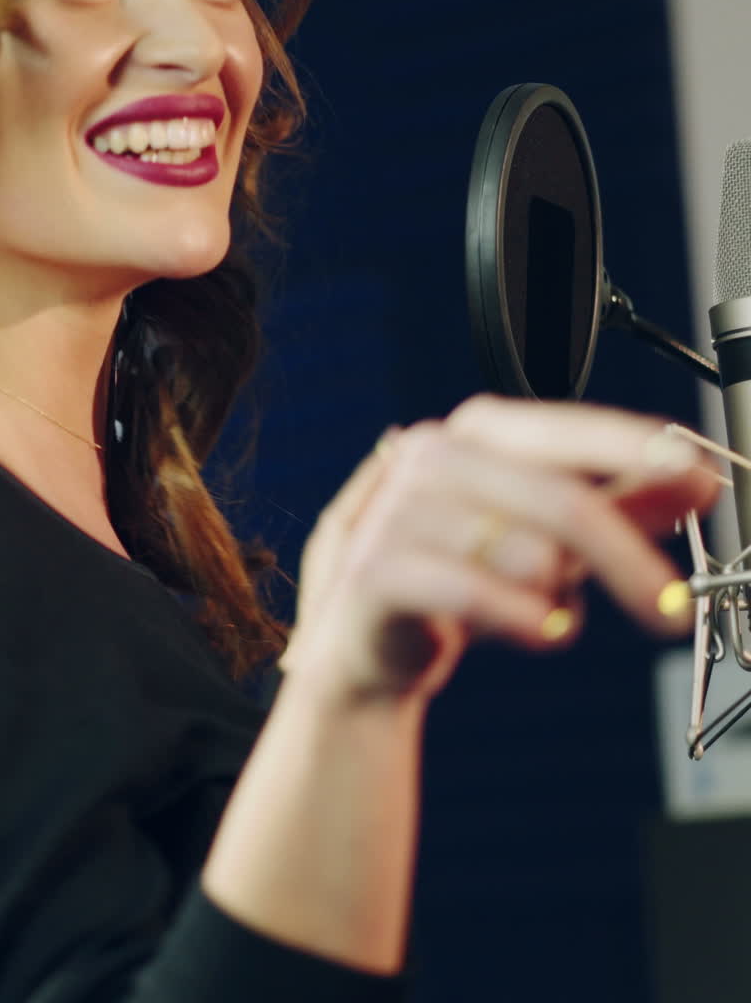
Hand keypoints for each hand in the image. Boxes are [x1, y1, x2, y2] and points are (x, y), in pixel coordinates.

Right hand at [279, 395, 720, 705]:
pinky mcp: (375, 569)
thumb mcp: (545, 532)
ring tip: (535, 610)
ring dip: (552, 597)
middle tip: (674, 610)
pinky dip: (524, 620)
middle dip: (626, 560)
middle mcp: (432, 457)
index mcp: (475, 434)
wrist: (368, 638)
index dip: (634, 449)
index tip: (701, 474)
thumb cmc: (459, 571)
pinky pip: (478, 594)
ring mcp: (398, 510)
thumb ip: (618, 502)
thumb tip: (696, 479)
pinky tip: (540, 630)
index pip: (568, 431)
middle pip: (559, 500)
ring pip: (524, 554)